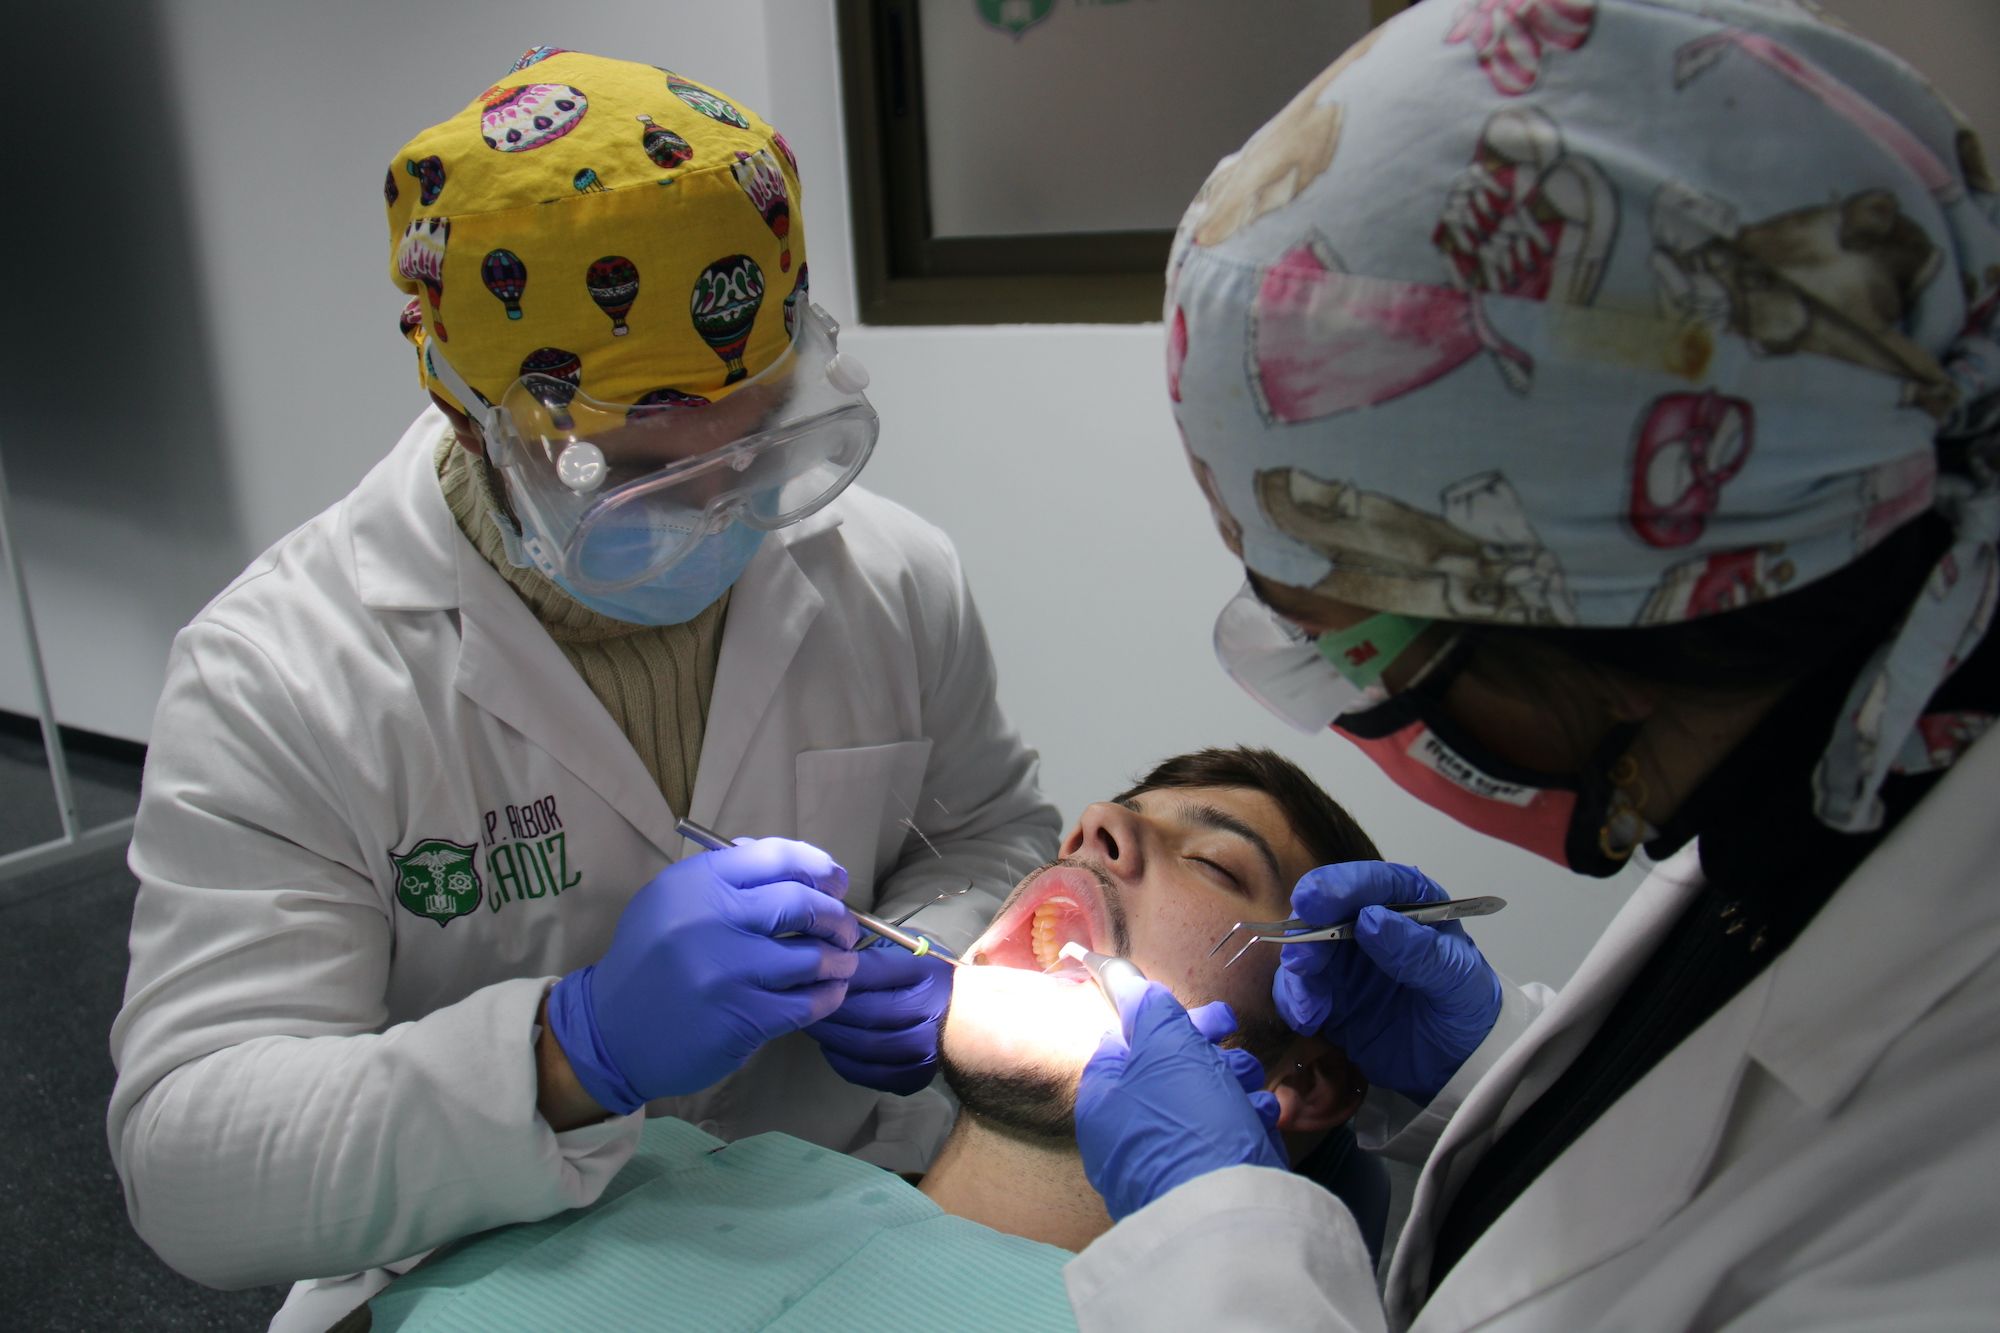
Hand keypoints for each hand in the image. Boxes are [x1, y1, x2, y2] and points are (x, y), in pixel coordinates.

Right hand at [545, 838, 859, 1114]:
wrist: (611, 1032)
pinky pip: (805, 1003)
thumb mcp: (672, 902)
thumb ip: (725, 877)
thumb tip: (795, 863)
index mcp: (695, 883)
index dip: (818, 866)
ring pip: (812, 957)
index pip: (775, 857)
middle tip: (845, 928)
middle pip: (802, 903)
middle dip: (837, 916)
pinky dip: (828, 996)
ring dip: (839, 960)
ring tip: (843, 963)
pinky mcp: (740, 1017)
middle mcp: (709, 920)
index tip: (836, 882)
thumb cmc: (651, 961)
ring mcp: (726, 972)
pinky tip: (829, 993)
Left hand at [805, 939, 951, 1095]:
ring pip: (861, 1045)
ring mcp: (923, 1050)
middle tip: (801, 997)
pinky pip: (868, 1073)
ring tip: (811, 1021)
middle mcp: (929, 1013)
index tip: (814, 967)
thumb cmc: (931, 978)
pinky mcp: (915, 1077)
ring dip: (829, 1034)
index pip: (871, 971)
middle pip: (863, 1011)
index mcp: (927, 975)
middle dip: (827, 1005)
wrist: (972, 1019)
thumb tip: (829, 946)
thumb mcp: (911, 951)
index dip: (837, 970)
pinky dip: (842, 1060)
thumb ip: (874, 948)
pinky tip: (832, 1045)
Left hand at [1075, 977, 1285, 1220]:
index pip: (1130, 1042)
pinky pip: (1220, 1138)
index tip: (1213, 1020)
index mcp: (1104, 1097)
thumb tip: (1119, 977)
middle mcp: (1126, 1132)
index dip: (1173, 1023)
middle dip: (1211, 1053)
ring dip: (1232, 1083)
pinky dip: (1242, 1121)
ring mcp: (1162, 1161)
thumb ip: (1146, 1006)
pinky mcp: (1199, 1183)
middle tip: (1236, 1049)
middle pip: (1169, 1070)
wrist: (1226, 1212)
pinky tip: (1260, 1119)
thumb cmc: (1188, 1121)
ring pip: (1201, 1102)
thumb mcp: (1166, 1046)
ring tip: (1249, 1089)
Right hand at [1276, 861, 1499, 1103]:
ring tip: (1311, 1006)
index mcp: (1410, 905)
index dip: (1340, 885)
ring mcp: (1346, 959)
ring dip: (1298, 972)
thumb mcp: (1458, 982)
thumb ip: (1419, 952)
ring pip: (1304, 947)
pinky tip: (1310, 1020)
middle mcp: (1371, 924)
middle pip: (1326, 910)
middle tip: (1303, 962)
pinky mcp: (1329, 993)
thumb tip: (1372, 919)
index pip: (1374, 883)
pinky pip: (1297, 987)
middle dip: (1307, 931)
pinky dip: (1295, 1001)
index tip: (1314, 901)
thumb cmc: (1467, 1011)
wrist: (1459, 1064)